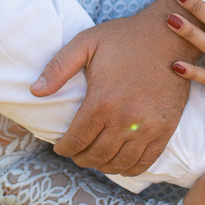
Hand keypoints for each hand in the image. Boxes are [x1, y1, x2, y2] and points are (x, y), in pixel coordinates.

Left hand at [31, 0, 197, 175]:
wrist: (168, 36)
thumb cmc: (125, 38)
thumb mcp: (86, 43)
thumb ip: (58, 67)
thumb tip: (35, 91)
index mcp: (102, 100)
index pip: (76, 140)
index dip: (64, 147)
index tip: (60, 146)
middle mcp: (125, 119)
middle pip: (96, 155)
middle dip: (81, 158)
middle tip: (76, 152)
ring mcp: (148, 127)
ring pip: (119, 163)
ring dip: (102, 166)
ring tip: (95, 157)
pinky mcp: (166, 129)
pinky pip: (145, 162)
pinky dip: (129, 168)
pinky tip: (120, 162)